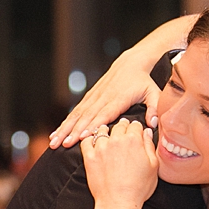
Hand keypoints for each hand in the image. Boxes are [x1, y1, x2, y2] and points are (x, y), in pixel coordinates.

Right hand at [51, 15, 196, 148]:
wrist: (130, 63)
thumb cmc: (143, 81)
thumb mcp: (153, 92)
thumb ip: (154, 108)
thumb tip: (153, 124)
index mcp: (118, 99)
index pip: (103, 114)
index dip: (92, 126)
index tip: (82, 138)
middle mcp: (103, 98)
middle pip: (85, 117)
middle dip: (72, 131)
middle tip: (62, 144)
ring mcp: (94, 97)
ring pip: (76, 115)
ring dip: (64, 128)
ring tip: (53, 141)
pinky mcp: (89, 97)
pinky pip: (76, 112)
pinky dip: (66, 123)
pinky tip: (57, 133)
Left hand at [81, 119, 157, 208]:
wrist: (118, 202)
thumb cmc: (138, 188)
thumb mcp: (153, 166)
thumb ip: (149, 146)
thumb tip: (146, 133)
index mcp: (134, 140)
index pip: (135, 125)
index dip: (136, 129)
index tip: (135, 132)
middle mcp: (116, 140)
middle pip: (119, 125)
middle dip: (122, 128)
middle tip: (123, 134)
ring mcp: (101, 148)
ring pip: (102, 130)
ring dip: (106, 131)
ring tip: (108, 137)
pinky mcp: (89, 157)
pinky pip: (86, 141)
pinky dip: (89, 139)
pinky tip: (93, 144)